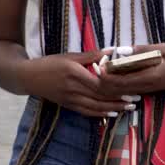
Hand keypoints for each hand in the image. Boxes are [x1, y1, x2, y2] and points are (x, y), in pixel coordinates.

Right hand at [18, 50, 137, 117]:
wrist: (27, 77)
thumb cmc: (50, 63)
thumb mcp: (70, 56)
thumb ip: (91, 55)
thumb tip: (112, 50)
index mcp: (74, 73)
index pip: (99, 83)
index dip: (116, 87)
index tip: (131, 87)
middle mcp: (72, 88)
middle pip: (100, 97)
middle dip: (119, 99)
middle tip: (136, 99)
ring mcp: (70, 99)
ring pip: (95, 107)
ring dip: (113, 108)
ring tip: (128, 108)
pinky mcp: (67, 105)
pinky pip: (86, 112)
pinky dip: (100, 114)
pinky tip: (112, 114)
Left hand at [100, 43, 164, 95]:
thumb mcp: (163, 49)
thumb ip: (143, 50)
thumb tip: (121, 50)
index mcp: (149, 76)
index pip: (122, 80)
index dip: (107, 75)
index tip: (98, 64)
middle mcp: (145, 87)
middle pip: (117, 89)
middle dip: (104, 80)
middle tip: (95, 67)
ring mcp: (144, 91)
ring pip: (120, 92)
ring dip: (108, 83)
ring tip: (100, 70)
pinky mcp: (144, 91)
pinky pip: (126, 91)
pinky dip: (115, 85)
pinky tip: (111, 76)